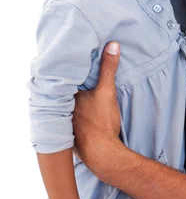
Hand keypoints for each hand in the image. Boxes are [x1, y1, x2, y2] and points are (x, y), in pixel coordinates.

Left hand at [73, 41, 121, 172]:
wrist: (102, 153)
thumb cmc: (102, 122)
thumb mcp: (107, 91)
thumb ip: (108, 68)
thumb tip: (112, 45)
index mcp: (65, 98)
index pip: (60, 81)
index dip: (63, 74)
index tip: (64, 65)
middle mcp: (60, 111)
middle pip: (60, 96)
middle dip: (63, 89)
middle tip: (67, 77)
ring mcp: (63, 125)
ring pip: (62, 110)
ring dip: (66, 104)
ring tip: (71, 96)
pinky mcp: (69, 137)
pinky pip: (66, 123)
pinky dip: (70, 118)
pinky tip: (77, 117)